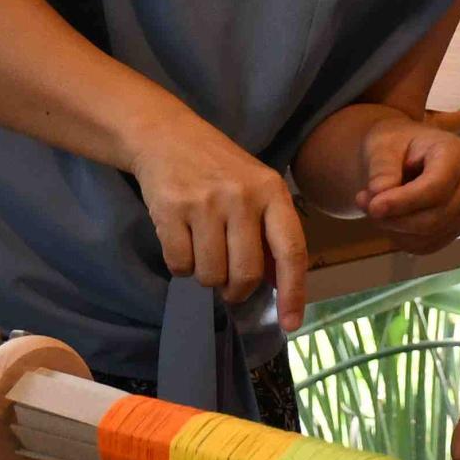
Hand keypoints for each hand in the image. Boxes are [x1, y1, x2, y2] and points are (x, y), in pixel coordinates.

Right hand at [131, 114, 311, 329]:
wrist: (166, 135)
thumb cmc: (219, 168)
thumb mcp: (256, 188)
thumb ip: (271, 232)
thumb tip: (282, 285)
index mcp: (272, 192)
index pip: (291, 251)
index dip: (294, 293)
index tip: (292, 324)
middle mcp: (242, 197)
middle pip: (246, 273)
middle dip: (236, 290)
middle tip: (229, 284)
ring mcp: (205, 203)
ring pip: (210, 275)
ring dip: (206, 276)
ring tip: (204, 251)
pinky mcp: (170, 210)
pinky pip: (180, 265)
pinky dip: (181, 265)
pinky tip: (183, 240)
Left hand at [356, 118, 459, 251]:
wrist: (403, 156)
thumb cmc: (395, 145)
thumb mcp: (382, 145)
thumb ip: (382, 168)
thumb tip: (380, 195)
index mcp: (456, 154)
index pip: (436, 187)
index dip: (404, 202)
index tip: (373, 207)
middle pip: (434, 217)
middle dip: (395, 218)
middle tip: (363, 203)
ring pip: (429, 235)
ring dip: (394, 228)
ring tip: (372, 207)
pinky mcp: (453, 229)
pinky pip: (426, 246)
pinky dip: (401, 238)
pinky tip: (389, 219)